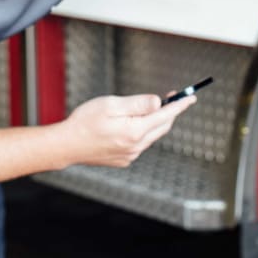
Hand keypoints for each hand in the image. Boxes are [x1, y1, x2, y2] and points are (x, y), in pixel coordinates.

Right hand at [59, 94, 194, 167]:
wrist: (66, 145)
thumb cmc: (85, 121)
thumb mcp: (111, 105)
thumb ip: (137, 104)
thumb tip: (158, 102)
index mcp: (134, 131)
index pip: (165, 116)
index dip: (179, 105)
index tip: (191, 98)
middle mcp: (136, 146)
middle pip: (162, 127)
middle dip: (169, 112)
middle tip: (169, 96)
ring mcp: (130, 155)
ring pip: (151, 136)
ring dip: (154, 122)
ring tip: (144, 109)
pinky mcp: (124, 160)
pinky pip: (140, 144)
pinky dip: (142, 132)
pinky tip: (129, 125)